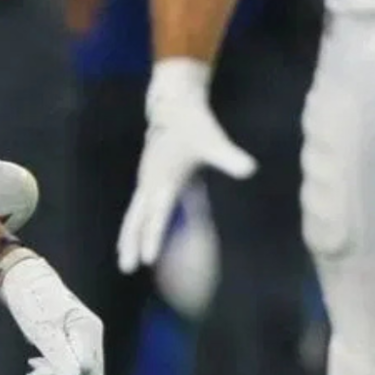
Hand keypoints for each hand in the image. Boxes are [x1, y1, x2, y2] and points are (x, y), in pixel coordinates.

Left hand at [0, 247, 103, 374]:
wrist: (24, 281)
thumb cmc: (31, 301)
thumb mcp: (41, 330)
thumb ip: (58, 355)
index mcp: (88, 330)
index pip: (86, 370)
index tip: (33, 368)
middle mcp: (92, 335)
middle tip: (33, 374)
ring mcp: (86, 339)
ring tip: (33, 369)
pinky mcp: (77, 342)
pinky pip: (75, 368)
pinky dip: (57, 373)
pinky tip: (38, 366)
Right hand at [116, 59, 254, 272]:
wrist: (172, 106)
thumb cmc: (194, 125)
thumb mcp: (213, 141)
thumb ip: (229, 157)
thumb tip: (250, 169)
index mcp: (164, 180)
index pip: (157, 216)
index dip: (152, 238)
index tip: (148, 260)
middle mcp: (151, 184)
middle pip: (136, 220)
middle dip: (131, 244)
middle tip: (127, 268)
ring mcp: (146, 182)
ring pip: (134, 216)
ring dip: (128, 237)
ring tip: (125, 259)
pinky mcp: (148, 180)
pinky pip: (139, 209)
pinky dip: (135, 225)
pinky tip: (136, 235)